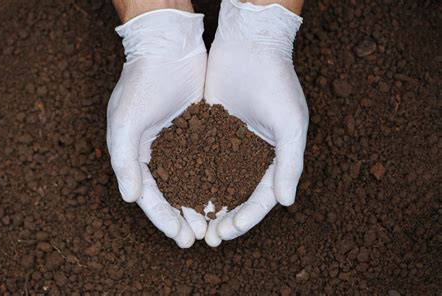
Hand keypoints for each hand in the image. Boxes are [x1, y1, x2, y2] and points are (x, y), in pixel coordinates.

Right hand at [107, 10, 206, 247]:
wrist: (169, 47)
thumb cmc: (142, 82)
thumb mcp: (125, 122)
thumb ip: (125, 161)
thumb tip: (129, 199)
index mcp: (134, 154)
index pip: (149, 196)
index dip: (163, 219)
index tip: (180, 238)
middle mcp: (155, 151)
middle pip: (170, 194)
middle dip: (183, 217)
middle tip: (200, 237)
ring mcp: (178, 142)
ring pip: (190, 181)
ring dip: (199, 203)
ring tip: (213, 223)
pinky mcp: (198, 130)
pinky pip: (205, 161)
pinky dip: (212, 179)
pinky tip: (225, 193)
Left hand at [203, 0, 308, 245]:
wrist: (249, 46)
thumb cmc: (276, 82)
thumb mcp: (290, 123)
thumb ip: (290, 163)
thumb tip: (286, 202)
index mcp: (276, 158)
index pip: (262, 198)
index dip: (247, 218)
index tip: (229, 231)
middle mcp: (253, 156)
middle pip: (238, 197)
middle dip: (224, 219)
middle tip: (208, 238)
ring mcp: (230, 145)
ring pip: (216, 183)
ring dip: (206, 205)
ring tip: (192, 223)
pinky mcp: (210, 131)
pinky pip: (200, 160)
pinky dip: (192, 178)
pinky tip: (179, 194)